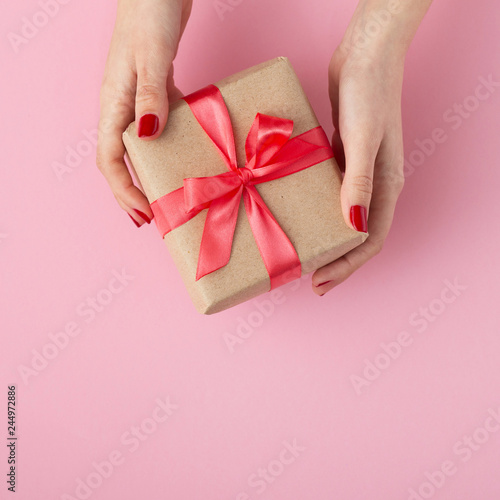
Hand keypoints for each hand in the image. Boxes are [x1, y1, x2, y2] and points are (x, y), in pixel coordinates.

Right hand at [97, 0, 191, 226]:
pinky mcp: (157, 94)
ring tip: (167, 195)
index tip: (144, 212)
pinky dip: (168, 148)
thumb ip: (151, 96)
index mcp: (113, 103)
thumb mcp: (151, 56)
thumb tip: (148, 135)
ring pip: (139, 148)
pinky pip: (159, 129)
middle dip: (133, 193)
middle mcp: (122, 107)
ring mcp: (138, 102)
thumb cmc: (150, 13)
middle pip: (121, 161)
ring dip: (150, 174)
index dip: (124, 190)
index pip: (109, 159)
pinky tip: (185, 156)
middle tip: (152, 218)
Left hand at [312, 0, 431, 295]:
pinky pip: (331, 196)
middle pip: (356, 235)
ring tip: (303, 254)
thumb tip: (353, 227)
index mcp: (386, 186)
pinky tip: (300, 216)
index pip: (369, 240)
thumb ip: (359, 182)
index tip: (319, 281)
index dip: (346, 265)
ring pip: (343, 218)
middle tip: (309, 279)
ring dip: (326, 239)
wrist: (363, 57)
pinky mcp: (342, 160)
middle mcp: (375, 185)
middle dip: (335, 261)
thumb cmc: (367, 93)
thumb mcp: (362, 139)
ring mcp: (358, 173)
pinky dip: (319, 212)